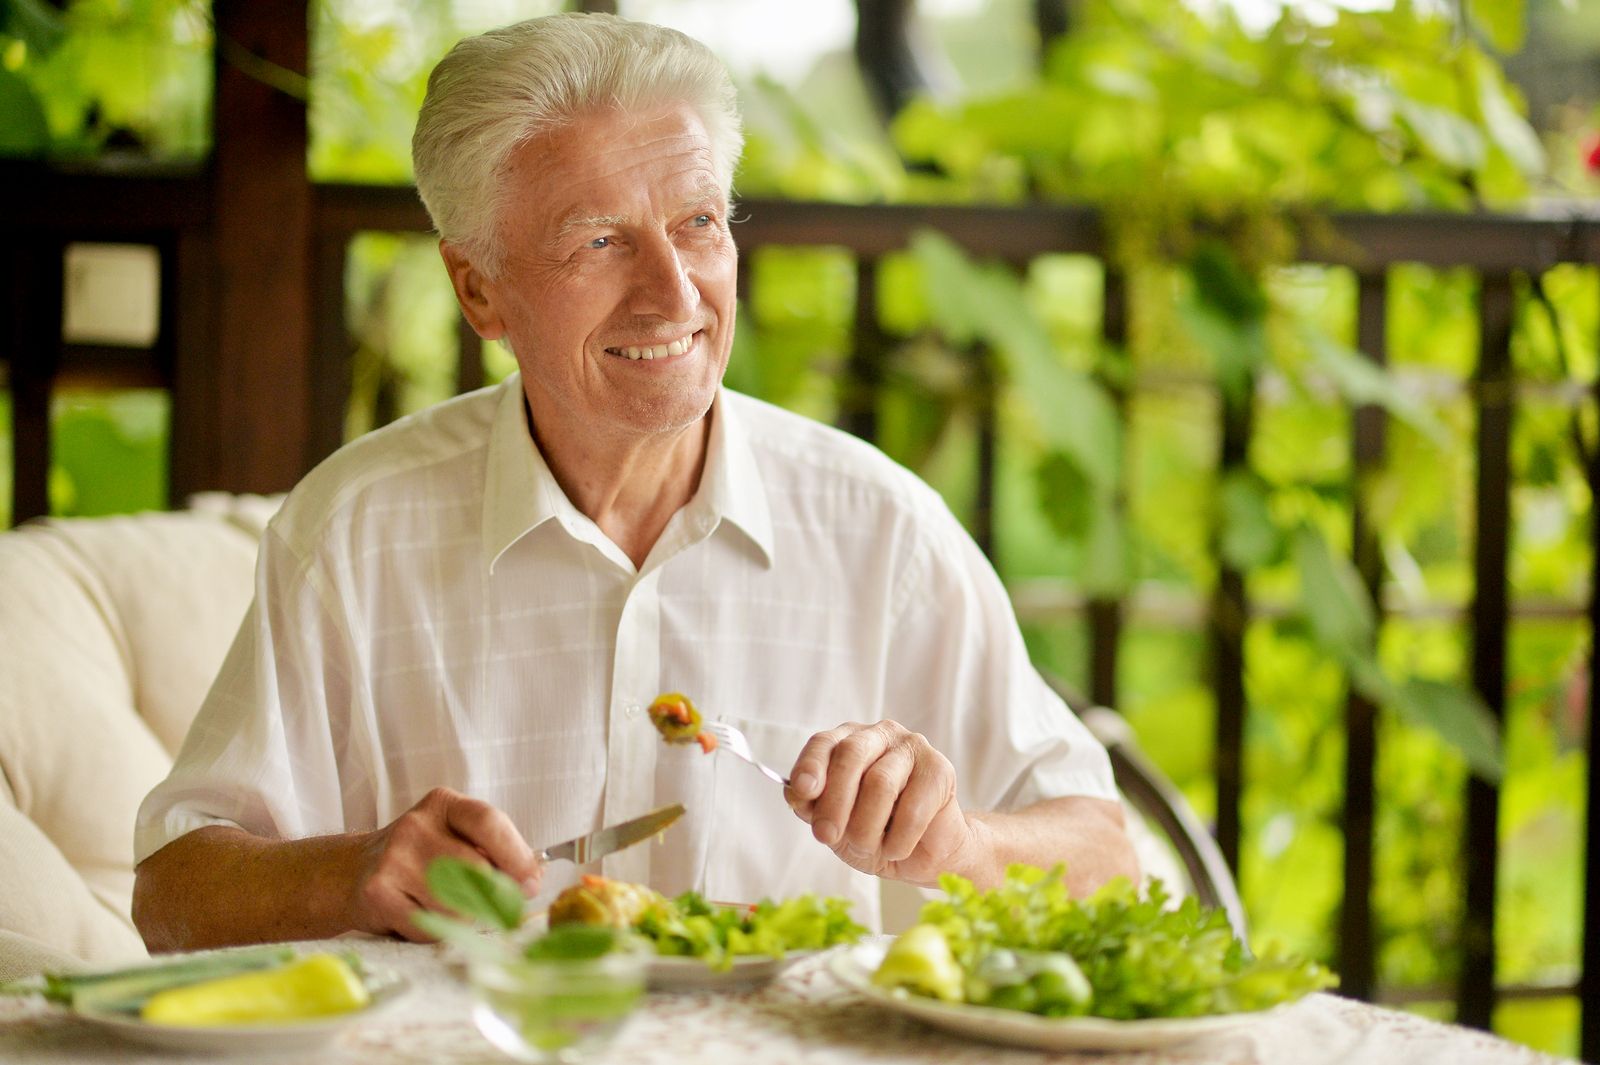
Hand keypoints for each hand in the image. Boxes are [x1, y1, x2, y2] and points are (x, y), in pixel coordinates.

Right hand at [349, 787, 541, 940]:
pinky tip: (419, 914)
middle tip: (488, 904)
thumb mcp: (455, 838)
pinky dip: (434, 930)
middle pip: (477, 870)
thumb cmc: (420, 857)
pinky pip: (429, 926)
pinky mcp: (378, 894)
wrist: (351, 872)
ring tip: (441, 905)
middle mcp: (416, 826)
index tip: (531, 883)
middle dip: (491, 895)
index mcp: (444, 804)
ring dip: (461, 916)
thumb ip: (494, 852)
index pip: (489, 823)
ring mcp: (394, 859)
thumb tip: (531, 880)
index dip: (516, 856)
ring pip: (456, 904)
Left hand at [784, 721, 985, 886]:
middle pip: (851, 755)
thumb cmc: (874, 832)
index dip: (810, 765)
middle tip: (826, 836)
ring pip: (880, 783)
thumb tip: (798, 793)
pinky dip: (898, 839)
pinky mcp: (939, 769)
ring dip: (866, 827)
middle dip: (835, 801)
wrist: (920, 855)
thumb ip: (812, 805)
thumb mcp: (834, 824)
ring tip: (865, 847)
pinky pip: (913, 808)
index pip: (823, 743)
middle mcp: (879, 735)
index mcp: (847, 741)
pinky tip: (895, 849)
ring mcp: (912, 747)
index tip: (804, 790)